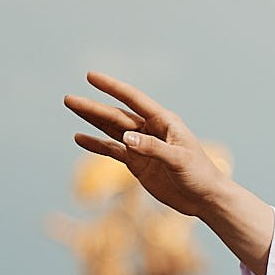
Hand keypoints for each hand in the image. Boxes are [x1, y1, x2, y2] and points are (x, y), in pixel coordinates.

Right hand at [66, 72, 274, 274]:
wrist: (205, 199)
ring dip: (91, 120)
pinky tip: (80, 138)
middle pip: (116, 115)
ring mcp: (142, 146)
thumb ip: (153, 148)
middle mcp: (151, 130)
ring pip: (112, 129)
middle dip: (93, 107)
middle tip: (68, 98)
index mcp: (165, 122)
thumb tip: (125, 137)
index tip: (91, 76)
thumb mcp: (179, 160)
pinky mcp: (138, 163)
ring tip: (71, 107)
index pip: (133, 99)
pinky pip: (113, 151)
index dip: (112, 87)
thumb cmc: (200, 175)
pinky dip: (96, 145)